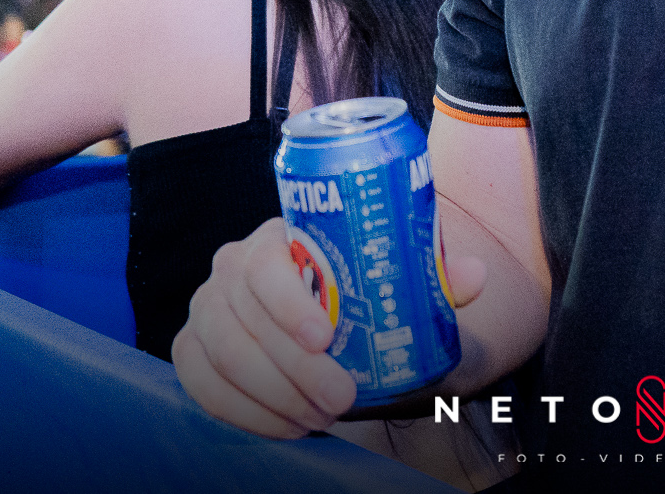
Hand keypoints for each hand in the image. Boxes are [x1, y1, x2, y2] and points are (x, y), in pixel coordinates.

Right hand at [170, 217, 493, 436]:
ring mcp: (207, 308)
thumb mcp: (399, 277)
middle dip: (291, 369)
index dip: (288, 304)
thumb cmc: (360, 286)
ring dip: (270, 396)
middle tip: (340, 400)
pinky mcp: (193, 348)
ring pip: (221, 356)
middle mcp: (232, 266)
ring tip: (319, 417)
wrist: (327, 307)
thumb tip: (471, 277)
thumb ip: (434, 275)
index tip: (325, 338)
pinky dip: (242, 412)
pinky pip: (201, 384)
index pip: (266, 265)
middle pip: (243, 318)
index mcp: (279, 237)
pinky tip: (286, 426)